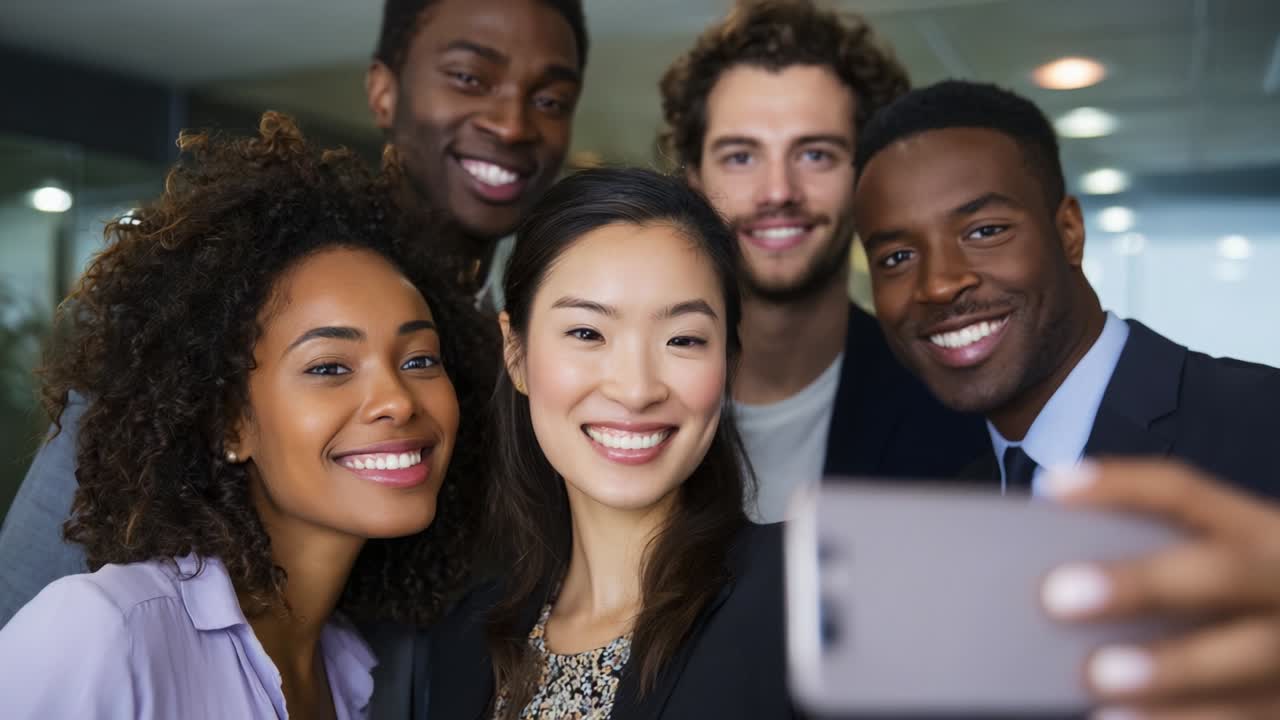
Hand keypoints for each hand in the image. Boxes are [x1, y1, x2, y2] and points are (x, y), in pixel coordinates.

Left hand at [1040, 459, 1279, 718]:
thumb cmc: (1242, 603)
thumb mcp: (1225, 559)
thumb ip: (1158, 554)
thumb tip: (1053, 558)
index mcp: (1259, 533)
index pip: (1186, 493)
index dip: (1120, 488)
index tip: (1052, 490)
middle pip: (1217, 573)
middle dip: (1140, 584)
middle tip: (1060, 597)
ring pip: (1238, 657)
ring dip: (1165, 668)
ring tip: (1097, 676)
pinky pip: (1241, 714)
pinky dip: (1179, 718)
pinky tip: (1119, 716)